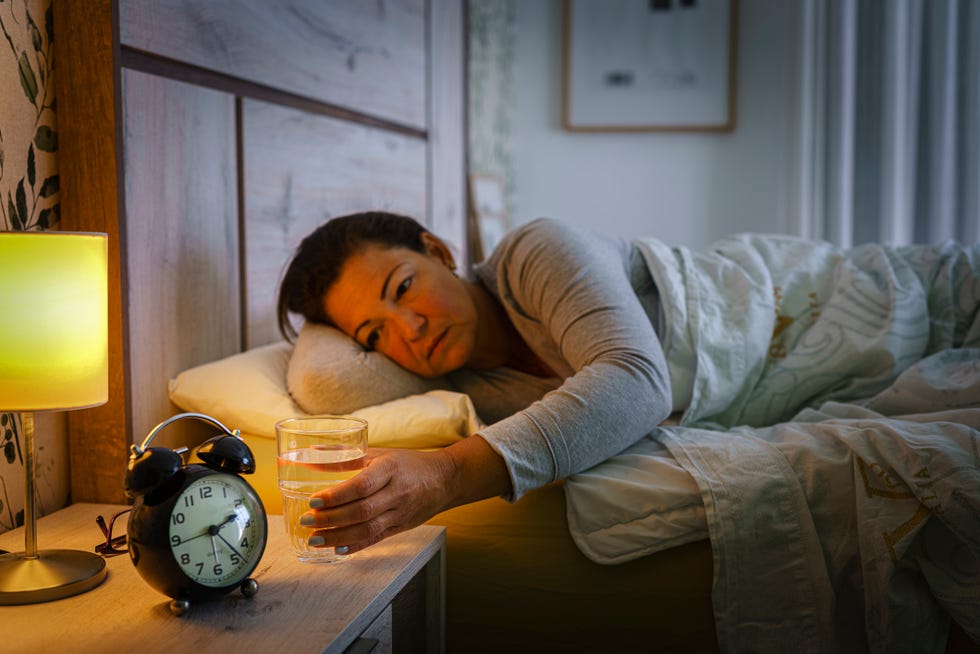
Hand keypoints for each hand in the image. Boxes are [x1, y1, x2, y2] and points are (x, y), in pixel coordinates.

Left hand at [304, 435, 510, 554]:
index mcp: (391, 468)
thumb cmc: (408, 463)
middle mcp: (398, 492)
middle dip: (331, 518)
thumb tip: (311, 454)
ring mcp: (401, 512)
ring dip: (338, 536)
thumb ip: (346, 456)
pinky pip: (376, 539)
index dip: (337, 495)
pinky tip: (336, 549)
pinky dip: (355, 546)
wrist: (444, 479)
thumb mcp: (380, 453)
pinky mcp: (401, 527)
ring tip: (314, 539)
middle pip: (362, 510)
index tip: (314, 501)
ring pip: (368, 529)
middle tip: (307, 521)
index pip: (362, 485)